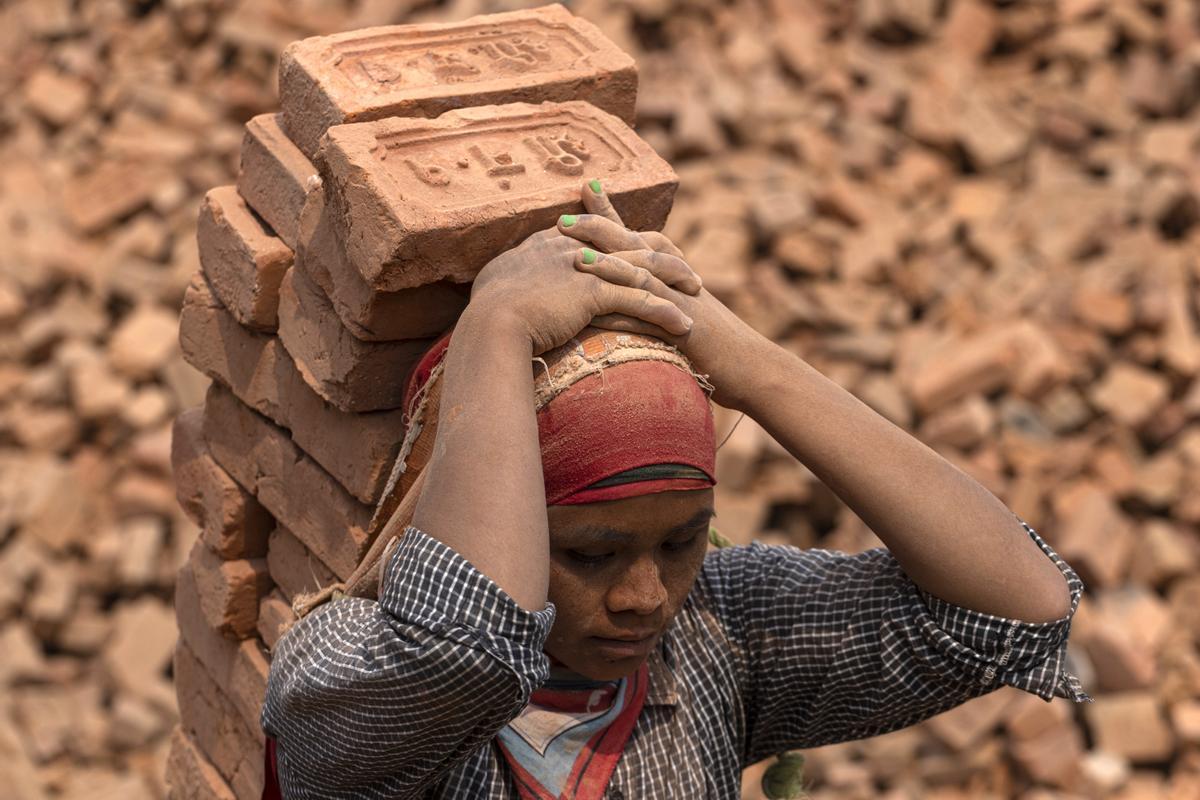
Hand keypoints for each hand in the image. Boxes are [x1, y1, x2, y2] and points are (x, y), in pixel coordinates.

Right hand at [468, 227, 693, 357]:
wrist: (487, 324)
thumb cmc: (485, 312)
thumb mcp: (495, 285)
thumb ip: (510, 278)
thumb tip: (503, 286)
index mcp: (550, 242)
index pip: (599, 232)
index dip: (626, 239)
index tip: (644, 247)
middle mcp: (572, 246)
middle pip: (629, 240)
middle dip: (662, 251)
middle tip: (684, 264)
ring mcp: (585, 267)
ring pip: (643, 266)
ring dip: (674, 279)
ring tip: (697, 290)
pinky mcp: (594, 293)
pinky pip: (640, 301)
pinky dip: (666, 313)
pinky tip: (685, 326)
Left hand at [553, 181, 768, 409]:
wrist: (751, 366)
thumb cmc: (715, 343)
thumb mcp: (683, 309)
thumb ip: (655, 295)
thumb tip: (623, 287)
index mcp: (674, 271)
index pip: (638, 233)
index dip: (611, 213)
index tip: (585, 188)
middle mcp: (677, 279)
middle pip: (636, 244)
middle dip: (600, 228)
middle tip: (562, 218)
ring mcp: (681, 303)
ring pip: (643, 276)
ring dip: (609, 266)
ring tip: (575, 257)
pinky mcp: (684, 331)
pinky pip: (650, 320)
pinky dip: (622, 316)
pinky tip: (596, 315)